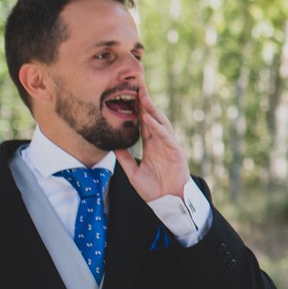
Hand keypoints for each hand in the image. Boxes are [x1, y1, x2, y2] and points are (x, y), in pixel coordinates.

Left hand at [115, 87, 189, 201]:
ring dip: (152, 109)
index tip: (128, 97)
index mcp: (151, 145)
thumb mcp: (133, 173)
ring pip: (160, 122)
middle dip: (145, 103)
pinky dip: (156, 126)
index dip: (137, 110)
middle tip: (137, 86)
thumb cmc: (154, 190)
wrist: (169, 202)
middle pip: (152, 118)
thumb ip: (125, 158)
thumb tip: (113, 146)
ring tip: (143, 96)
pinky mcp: (175, 150)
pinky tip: (148, 117)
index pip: (143, 124)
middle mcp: (160, 142)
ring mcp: (168, 145)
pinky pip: (165, 135)